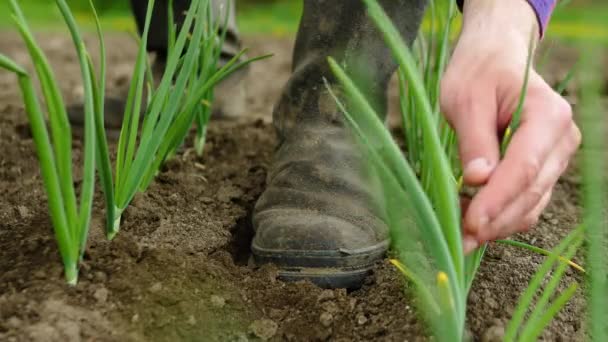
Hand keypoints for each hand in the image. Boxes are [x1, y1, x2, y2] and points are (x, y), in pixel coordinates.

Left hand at [440, 0, 580, 252]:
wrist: (494, 61)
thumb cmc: (478, 73)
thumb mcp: (465, 99)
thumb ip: (474, 140)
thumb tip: (478, 180)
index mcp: (548, 116)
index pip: (524, 168)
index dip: (497, 200)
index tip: (471, 223)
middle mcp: (561, 140)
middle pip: (531, 193)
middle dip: (495, 220)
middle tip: (459, 240)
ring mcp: (555, 159)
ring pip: (530, 206)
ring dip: (496, 225)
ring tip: (459, 236)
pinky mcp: (541, 172)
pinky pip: (525, 203)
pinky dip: (500, 217)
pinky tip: (471, 222)